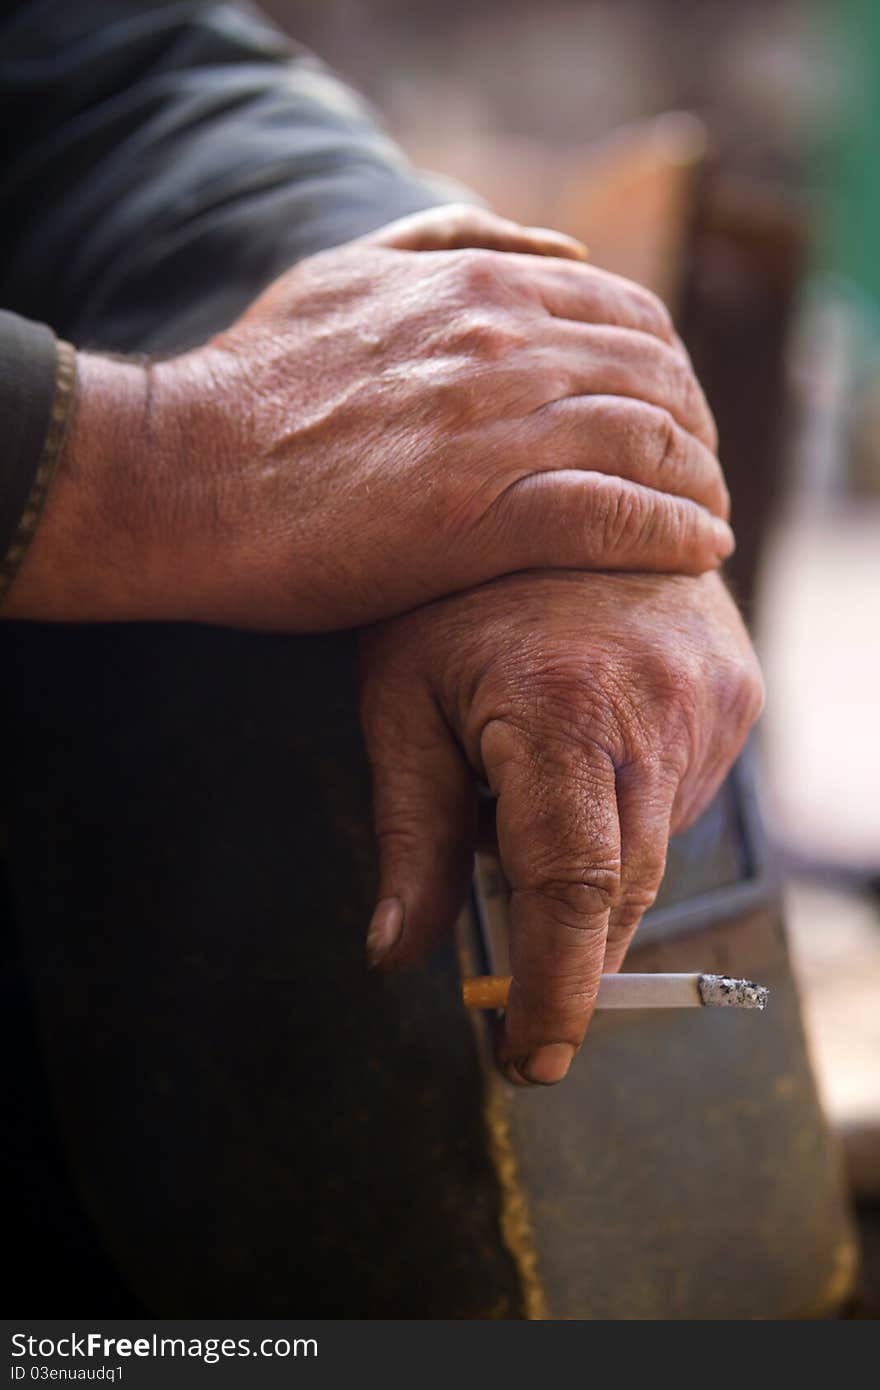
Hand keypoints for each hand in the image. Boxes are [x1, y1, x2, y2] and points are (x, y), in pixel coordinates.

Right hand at [6, 208, 729, 625]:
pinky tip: (695, 550)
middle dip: (696, 426)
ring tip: (708, 515)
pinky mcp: (484, 515)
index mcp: (476, 288)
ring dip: (697, 482)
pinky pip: (618, 518)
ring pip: (650, 444)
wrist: (184, 474)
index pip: (628, 316)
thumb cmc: (254, 384)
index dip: (669, 368)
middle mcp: (502, 344)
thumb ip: (446, 241)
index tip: (673, 413)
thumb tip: (551, 248)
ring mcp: (497, 428)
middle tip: (701, 471)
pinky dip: (672, 533)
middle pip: (655, 379)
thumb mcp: (343, 271)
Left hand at [359, 569, 762, 1084]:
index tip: (532, 1061)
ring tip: (522, 778)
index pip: (572, 892)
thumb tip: (396, 954)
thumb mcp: (403, 700)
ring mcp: (715, 700)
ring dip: (589, 861)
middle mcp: (662, 709)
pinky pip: (682, 798)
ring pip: (653, 847)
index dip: (554, 991)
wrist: (562, 477)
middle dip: (566, 942)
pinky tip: (581, 748)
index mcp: (566, 711)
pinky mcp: (740, 693)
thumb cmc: (454, 589)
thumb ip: (410, 833)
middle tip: (511, 971)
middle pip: (621, 887)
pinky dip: (626, 811)